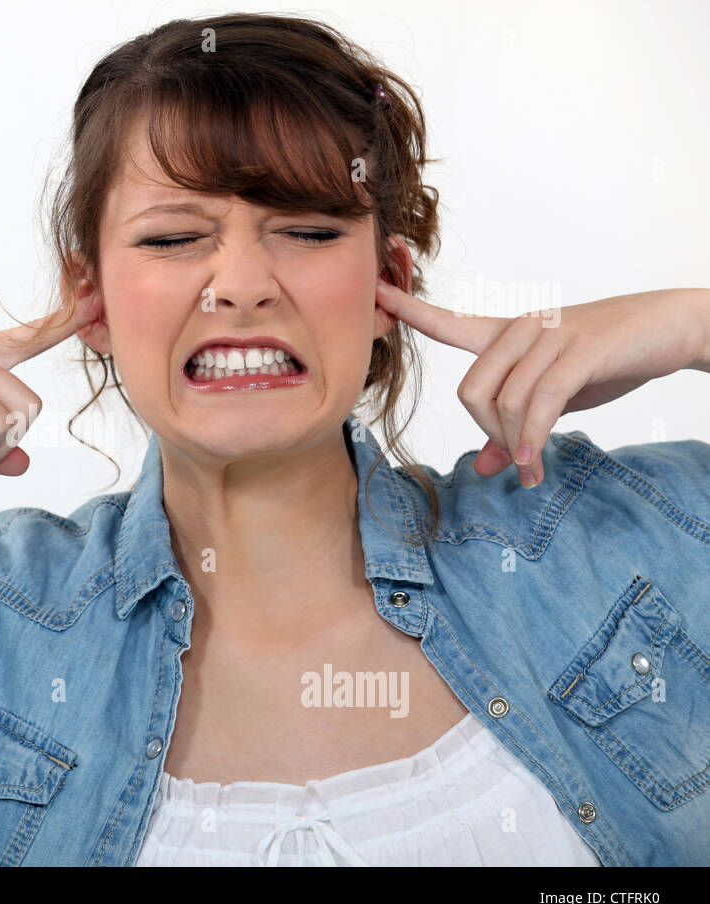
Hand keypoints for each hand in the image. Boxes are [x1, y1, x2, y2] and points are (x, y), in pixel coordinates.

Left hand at [374, 282, 709, 486]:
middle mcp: (521, 329)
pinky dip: (532, 437)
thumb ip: (515, 429)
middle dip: (488, 434)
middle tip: (516, 457)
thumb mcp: (555, 399)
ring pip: (504, 401)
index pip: (448, 322)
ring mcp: (550, 336)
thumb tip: (485, 468)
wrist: (672, 327)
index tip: (375, 290)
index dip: (408, 307)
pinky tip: (534, 460)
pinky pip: (539, 401)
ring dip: (516, 446)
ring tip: (533, 469)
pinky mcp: (580, 349)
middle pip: (470, 391)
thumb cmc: (608, 361)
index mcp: (507, 334)